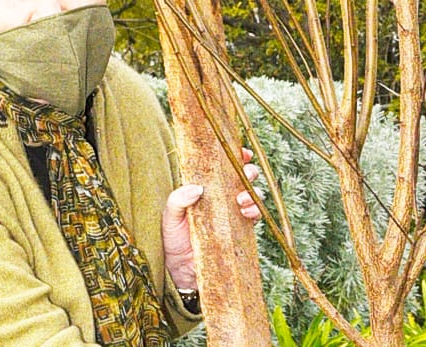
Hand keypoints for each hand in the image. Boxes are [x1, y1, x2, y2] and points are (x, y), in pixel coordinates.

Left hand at [161, 147, 263, 290]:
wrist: (179, 273)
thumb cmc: (172, 240)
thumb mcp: (170, 217)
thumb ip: (178, 200)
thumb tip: (197, 188)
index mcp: (207, 188)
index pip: (224, 166)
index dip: (237, 156)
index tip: (243, 152)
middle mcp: (223, 197)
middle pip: (244, 177)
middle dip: (249, 171)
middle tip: (245, 175)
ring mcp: (233, 214)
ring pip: (253, 195)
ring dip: (252, 193)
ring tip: (241, 200)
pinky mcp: (240, 231)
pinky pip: (255, 217)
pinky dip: (255, 212)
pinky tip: (246, 213)